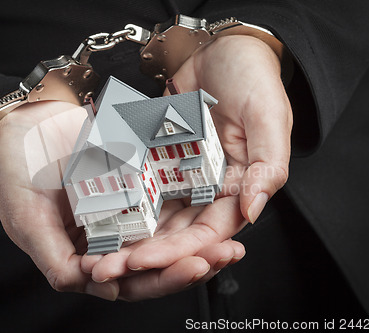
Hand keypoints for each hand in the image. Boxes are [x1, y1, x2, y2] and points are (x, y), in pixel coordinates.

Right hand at [0, 96, 242, 300]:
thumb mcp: (27, 221)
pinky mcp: (137, 179)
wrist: (20, 124)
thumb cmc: (14, 174)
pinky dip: (190, 197)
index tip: (192, 267)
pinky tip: (216, 197)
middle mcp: (113, 237)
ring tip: (232, 237)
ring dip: (201, 237)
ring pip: (170, 232)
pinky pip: (167, 192)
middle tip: (226, 255)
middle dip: (194, 262)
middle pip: (160, 261)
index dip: (162, 279)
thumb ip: (55, 258)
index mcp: (88, 255)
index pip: (131, 281)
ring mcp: (127, 208)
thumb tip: (87, 283)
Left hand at [85, 35, 291, 298]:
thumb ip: (267, 166)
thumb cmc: (253, 76)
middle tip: (109, 269)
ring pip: (156, 218)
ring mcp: (182, 176)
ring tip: (99, 255)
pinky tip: (99, 218)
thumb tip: (252, 212)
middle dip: (145, 254)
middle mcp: (209, 189)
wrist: (220, 45)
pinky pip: (141, 187)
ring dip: (129, 238)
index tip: (144, 261)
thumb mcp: (269, 117)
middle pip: (177, 233)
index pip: (210, 232)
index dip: (179, 251)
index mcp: (239, 187)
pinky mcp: (160, 160)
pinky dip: (123, 205)